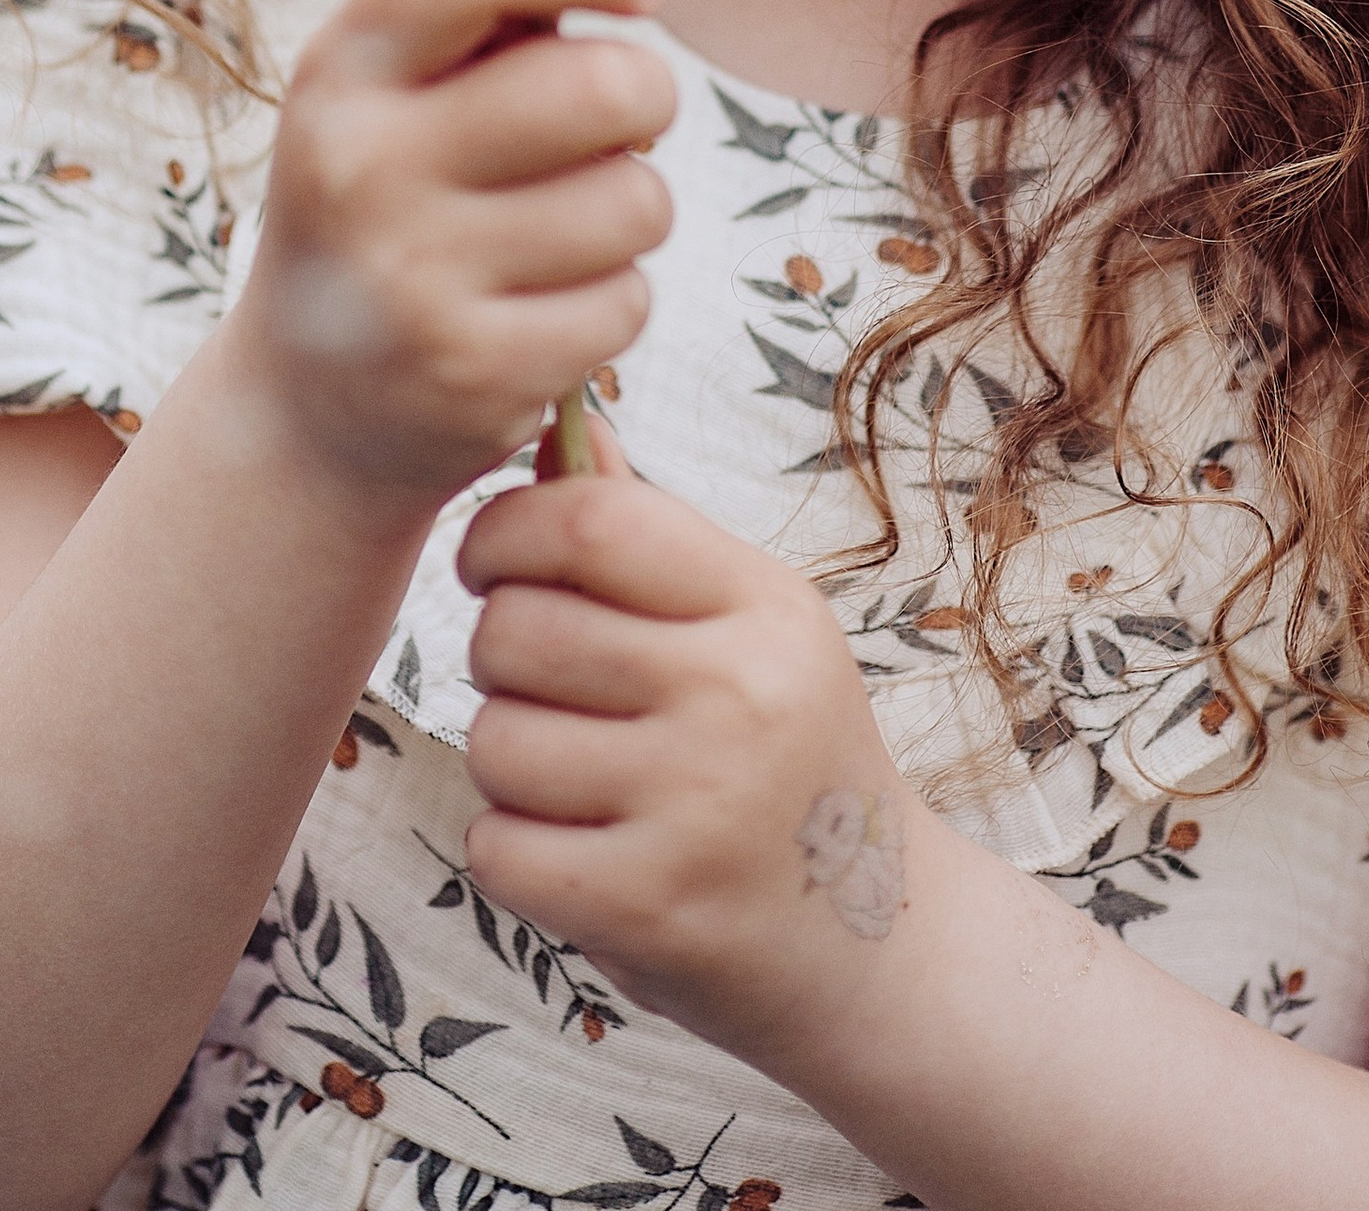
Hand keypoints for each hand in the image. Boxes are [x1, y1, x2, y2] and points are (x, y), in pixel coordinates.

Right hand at [222, 0, 678, 515]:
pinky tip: (544, 311)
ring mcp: (414, 279)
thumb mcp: (390, 87)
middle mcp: (361, 168)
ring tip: (562, 229)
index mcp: (340, 72)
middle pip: (596, 86)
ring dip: (629, 209)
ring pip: (633, 200)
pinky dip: (611, 302)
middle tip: (620, 120)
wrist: (307, 405)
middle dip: (645, 94)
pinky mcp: (473, 374)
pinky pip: (626, 302)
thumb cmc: (382, 201)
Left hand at [457, 418, 921, 1076]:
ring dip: (508, 761)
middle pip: (518, 628)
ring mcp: (699, 805)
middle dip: (499, 654)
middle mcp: (740, 694)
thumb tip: (560, 427)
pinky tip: (577, 851)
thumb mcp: (752, 627)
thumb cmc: (789, 757)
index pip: (590, 520)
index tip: (491, 564)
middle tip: (547, 688)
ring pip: (495, 739)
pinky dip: (511, 853)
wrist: (877, 942)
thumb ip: (647, 533)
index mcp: (765, 605)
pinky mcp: (653, 905)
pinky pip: (496, 847)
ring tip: (576, 778)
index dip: (504, 531)